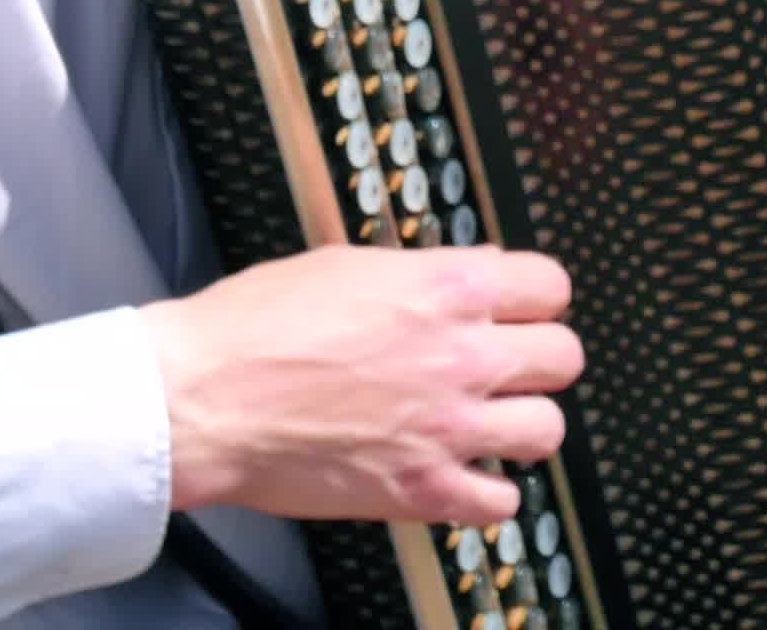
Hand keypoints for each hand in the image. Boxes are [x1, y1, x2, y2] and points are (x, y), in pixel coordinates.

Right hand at [139, 242, 580, 525]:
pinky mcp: (423, 488)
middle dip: (539, 362)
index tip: (525, 312)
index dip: (537, 300)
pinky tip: (464, 478)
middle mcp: (462, 355)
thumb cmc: (251, 329)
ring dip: (522, 427)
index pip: (550, 285)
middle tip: (511, 370)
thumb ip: (422, 273)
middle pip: (565, 356)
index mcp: (447, 288)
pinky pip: (502, 503)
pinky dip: (488, 494)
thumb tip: (469, 275)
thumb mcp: (346, 264)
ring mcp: (450, 426)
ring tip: (493, 426)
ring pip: (547, 430)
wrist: (201, 398)